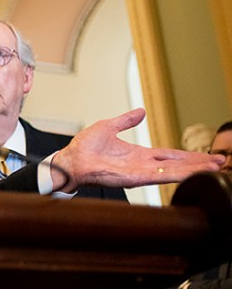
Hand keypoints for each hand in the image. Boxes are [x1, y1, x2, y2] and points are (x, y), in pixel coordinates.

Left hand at [51, 108, 223, 191]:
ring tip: (214, 167)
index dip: (189, 156)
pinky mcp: (134, 177)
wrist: (70, 160)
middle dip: (199, 164)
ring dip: (194, 169)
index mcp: (139, 154)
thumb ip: (126, 121)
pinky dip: (176, 173)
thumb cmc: (84, 147)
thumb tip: (140, 111)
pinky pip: (159, 175)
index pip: (170, 154)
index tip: (207, 156)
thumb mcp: (108, 127)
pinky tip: (191, 172)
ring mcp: (140, 172)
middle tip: (220, 162)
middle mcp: (143, 165)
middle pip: (177, 164)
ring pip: (173, 170)